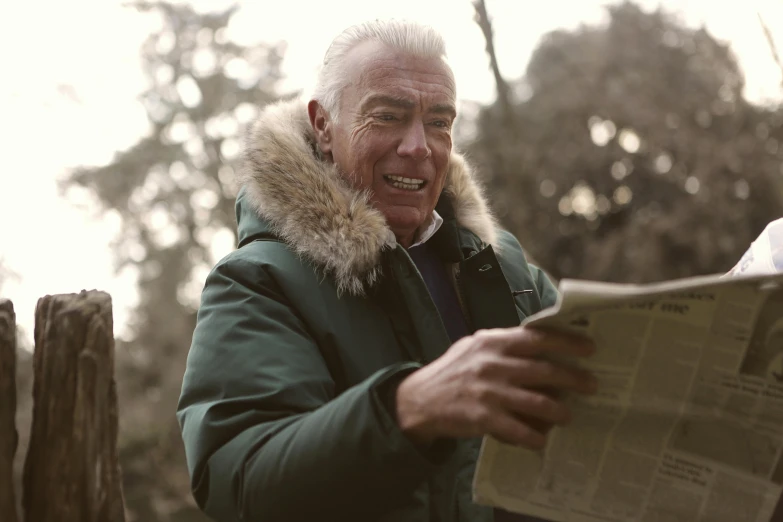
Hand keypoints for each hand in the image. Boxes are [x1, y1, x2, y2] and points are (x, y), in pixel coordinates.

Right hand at [395, 326, 596, 449]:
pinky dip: (535, 436)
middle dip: (574, 379)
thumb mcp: (474, 346)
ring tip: (568, 415)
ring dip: (559, 411)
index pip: (537, 338)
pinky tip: (542, 440)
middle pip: (545, 370)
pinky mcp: (484, 418)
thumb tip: (542, 344)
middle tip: (592, 385)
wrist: (420, 400)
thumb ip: (504, 344)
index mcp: (492, 342)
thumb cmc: (453, 371)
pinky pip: (519, 430)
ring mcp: (489, 392)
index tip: (589, 348)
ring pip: (538, 402)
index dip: (567, 343)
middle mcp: (493, 364)